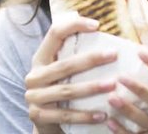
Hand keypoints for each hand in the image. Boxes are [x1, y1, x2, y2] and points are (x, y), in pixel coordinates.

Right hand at [24, 16, 118, 133]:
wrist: (46, 122)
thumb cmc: (61, 90)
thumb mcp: (62, 73)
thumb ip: (73, 57)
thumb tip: (106, 40)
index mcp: (40, 59)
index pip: (54, 34)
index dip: (74, 26)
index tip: (96, 25)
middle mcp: (34, 76)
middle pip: (64, 65)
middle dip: (91, 59)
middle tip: (113, 55)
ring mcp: (34, 97)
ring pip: (66, 91)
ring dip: (91, 88)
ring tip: (112, 85)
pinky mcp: (38, 116)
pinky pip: (65, 115)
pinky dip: (85, 116)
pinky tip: (103, 115)